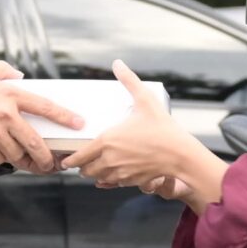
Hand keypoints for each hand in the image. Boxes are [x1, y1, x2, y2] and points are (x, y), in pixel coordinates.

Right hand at [0, 61, 78, 174]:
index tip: (79, 124)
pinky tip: (1, 154)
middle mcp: (4, 116)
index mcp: (8, 94)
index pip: (44, 106)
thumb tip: (19, 75)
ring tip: (29, 163)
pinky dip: (3, 158)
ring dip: (24, 160)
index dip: (65, 116)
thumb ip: (1, 71)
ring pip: (17, 154)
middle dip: (47, 156)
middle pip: (35, 141)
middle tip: (52, 162)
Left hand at [65, 63, 224, 207]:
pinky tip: (110, 177)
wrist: (180, 154)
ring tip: (94, 169)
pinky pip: (114, 184)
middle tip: (80, 163)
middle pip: (86, 170)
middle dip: (82, 167)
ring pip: (99, 178)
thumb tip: (118, 63)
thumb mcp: (145, 100)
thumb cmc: (163, 128)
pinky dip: (109, 181)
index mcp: (107, 141)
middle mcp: (110, 160)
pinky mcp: (132, 181)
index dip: (70, 159)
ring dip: (94, 174)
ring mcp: (121, 173)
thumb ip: (129, 81)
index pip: (80, 156)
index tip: (66, 160)